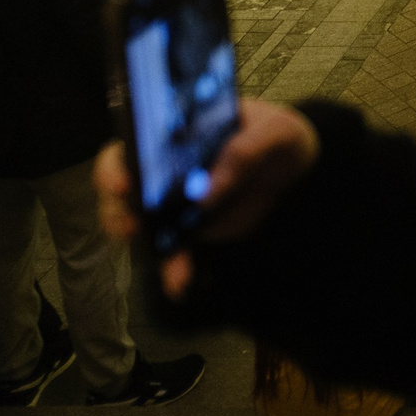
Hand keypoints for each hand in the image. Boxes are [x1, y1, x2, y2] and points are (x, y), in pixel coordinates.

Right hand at [95, 99, 319, 297]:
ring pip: (143, 227)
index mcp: (180, 132)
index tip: (122, 183)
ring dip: (148, 248)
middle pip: (123, 190)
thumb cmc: (278, 135)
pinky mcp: (193, 229)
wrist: (299, 167)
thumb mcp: (274, 130)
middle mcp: (167, 167)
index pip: (132, 143)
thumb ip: (244, 151)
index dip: (117, 164)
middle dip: (117, 210)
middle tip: (131, 226)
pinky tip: (180, 284)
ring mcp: (176, 201)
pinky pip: (174, 251)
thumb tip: (206, 192)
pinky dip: (174, 269)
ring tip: (171, 268)